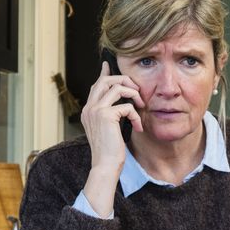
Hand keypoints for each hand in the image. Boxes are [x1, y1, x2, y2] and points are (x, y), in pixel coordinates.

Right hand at [79, 61, 144, 215]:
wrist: (105, 166)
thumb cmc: (110, 151)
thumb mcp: (110, 129)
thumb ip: (113, 113)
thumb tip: (123, 103)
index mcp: (88, 110)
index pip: (96, 85)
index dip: (104, 73)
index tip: (108, 64)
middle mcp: (89, 107)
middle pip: (105, 80)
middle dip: (125, 81)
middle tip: (137, 91)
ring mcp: (95, 110)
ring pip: (117, 87)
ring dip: (134, 94)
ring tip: (141, 107)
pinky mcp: (105, 115)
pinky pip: (127, 106)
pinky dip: (136, 115)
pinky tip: (138, 127)